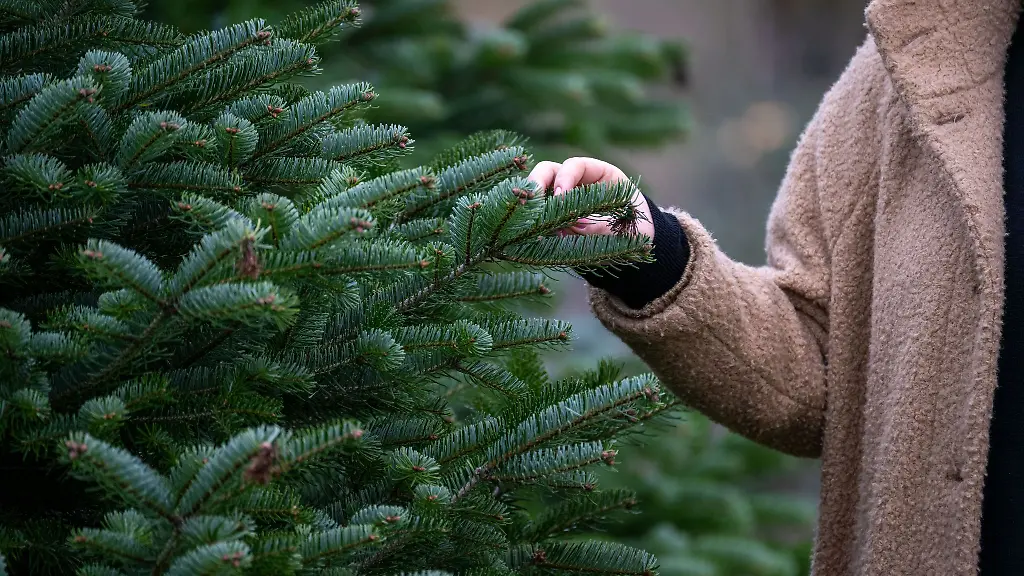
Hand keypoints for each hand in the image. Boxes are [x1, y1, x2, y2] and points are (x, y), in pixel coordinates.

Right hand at [526, 157, 654, 238]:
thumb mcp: (622, 227)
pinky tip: (535, 236)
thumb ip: (599, 225)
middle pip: (548, 171)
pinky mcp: (554, 218)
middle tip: (534, 204)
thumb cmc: (633, 229)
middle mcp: (577, 182)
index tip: (560, 196)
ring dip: (532, 205)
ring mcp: (563, 198)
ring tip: (531, 222)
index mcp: (600, 175)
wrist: (636, 245)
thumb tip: (572, 224)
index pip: (575, 165)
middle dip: (537, 184)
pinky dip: (534, 223)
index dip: (564, 178)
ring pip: (538, 191)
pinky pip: (539, 215)